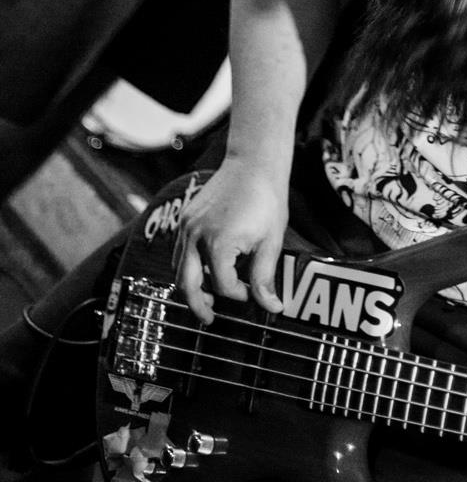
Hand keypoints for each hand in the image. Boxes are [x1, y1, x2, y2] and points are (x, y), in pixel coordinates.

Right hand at [174, 156, 288, 323]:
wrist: (253, 162)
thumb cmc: (266, 199)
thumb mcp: (271, 241)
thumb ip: (265, 278)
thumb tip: (272, 306)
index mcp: (219, 245)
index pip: (221, 286)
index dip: (237, 295)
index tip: (249, 293)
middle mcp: (196, 237)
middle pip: (187, 285)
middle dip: (198, 306)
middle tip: (209, 318)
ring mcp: (187, 226)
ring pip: (179, 269)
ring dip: (190, 286)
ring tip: (207, 297)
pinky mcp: (185, 218)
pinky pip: (179, 250)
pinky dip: (187, 265)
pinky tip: (204, 269)